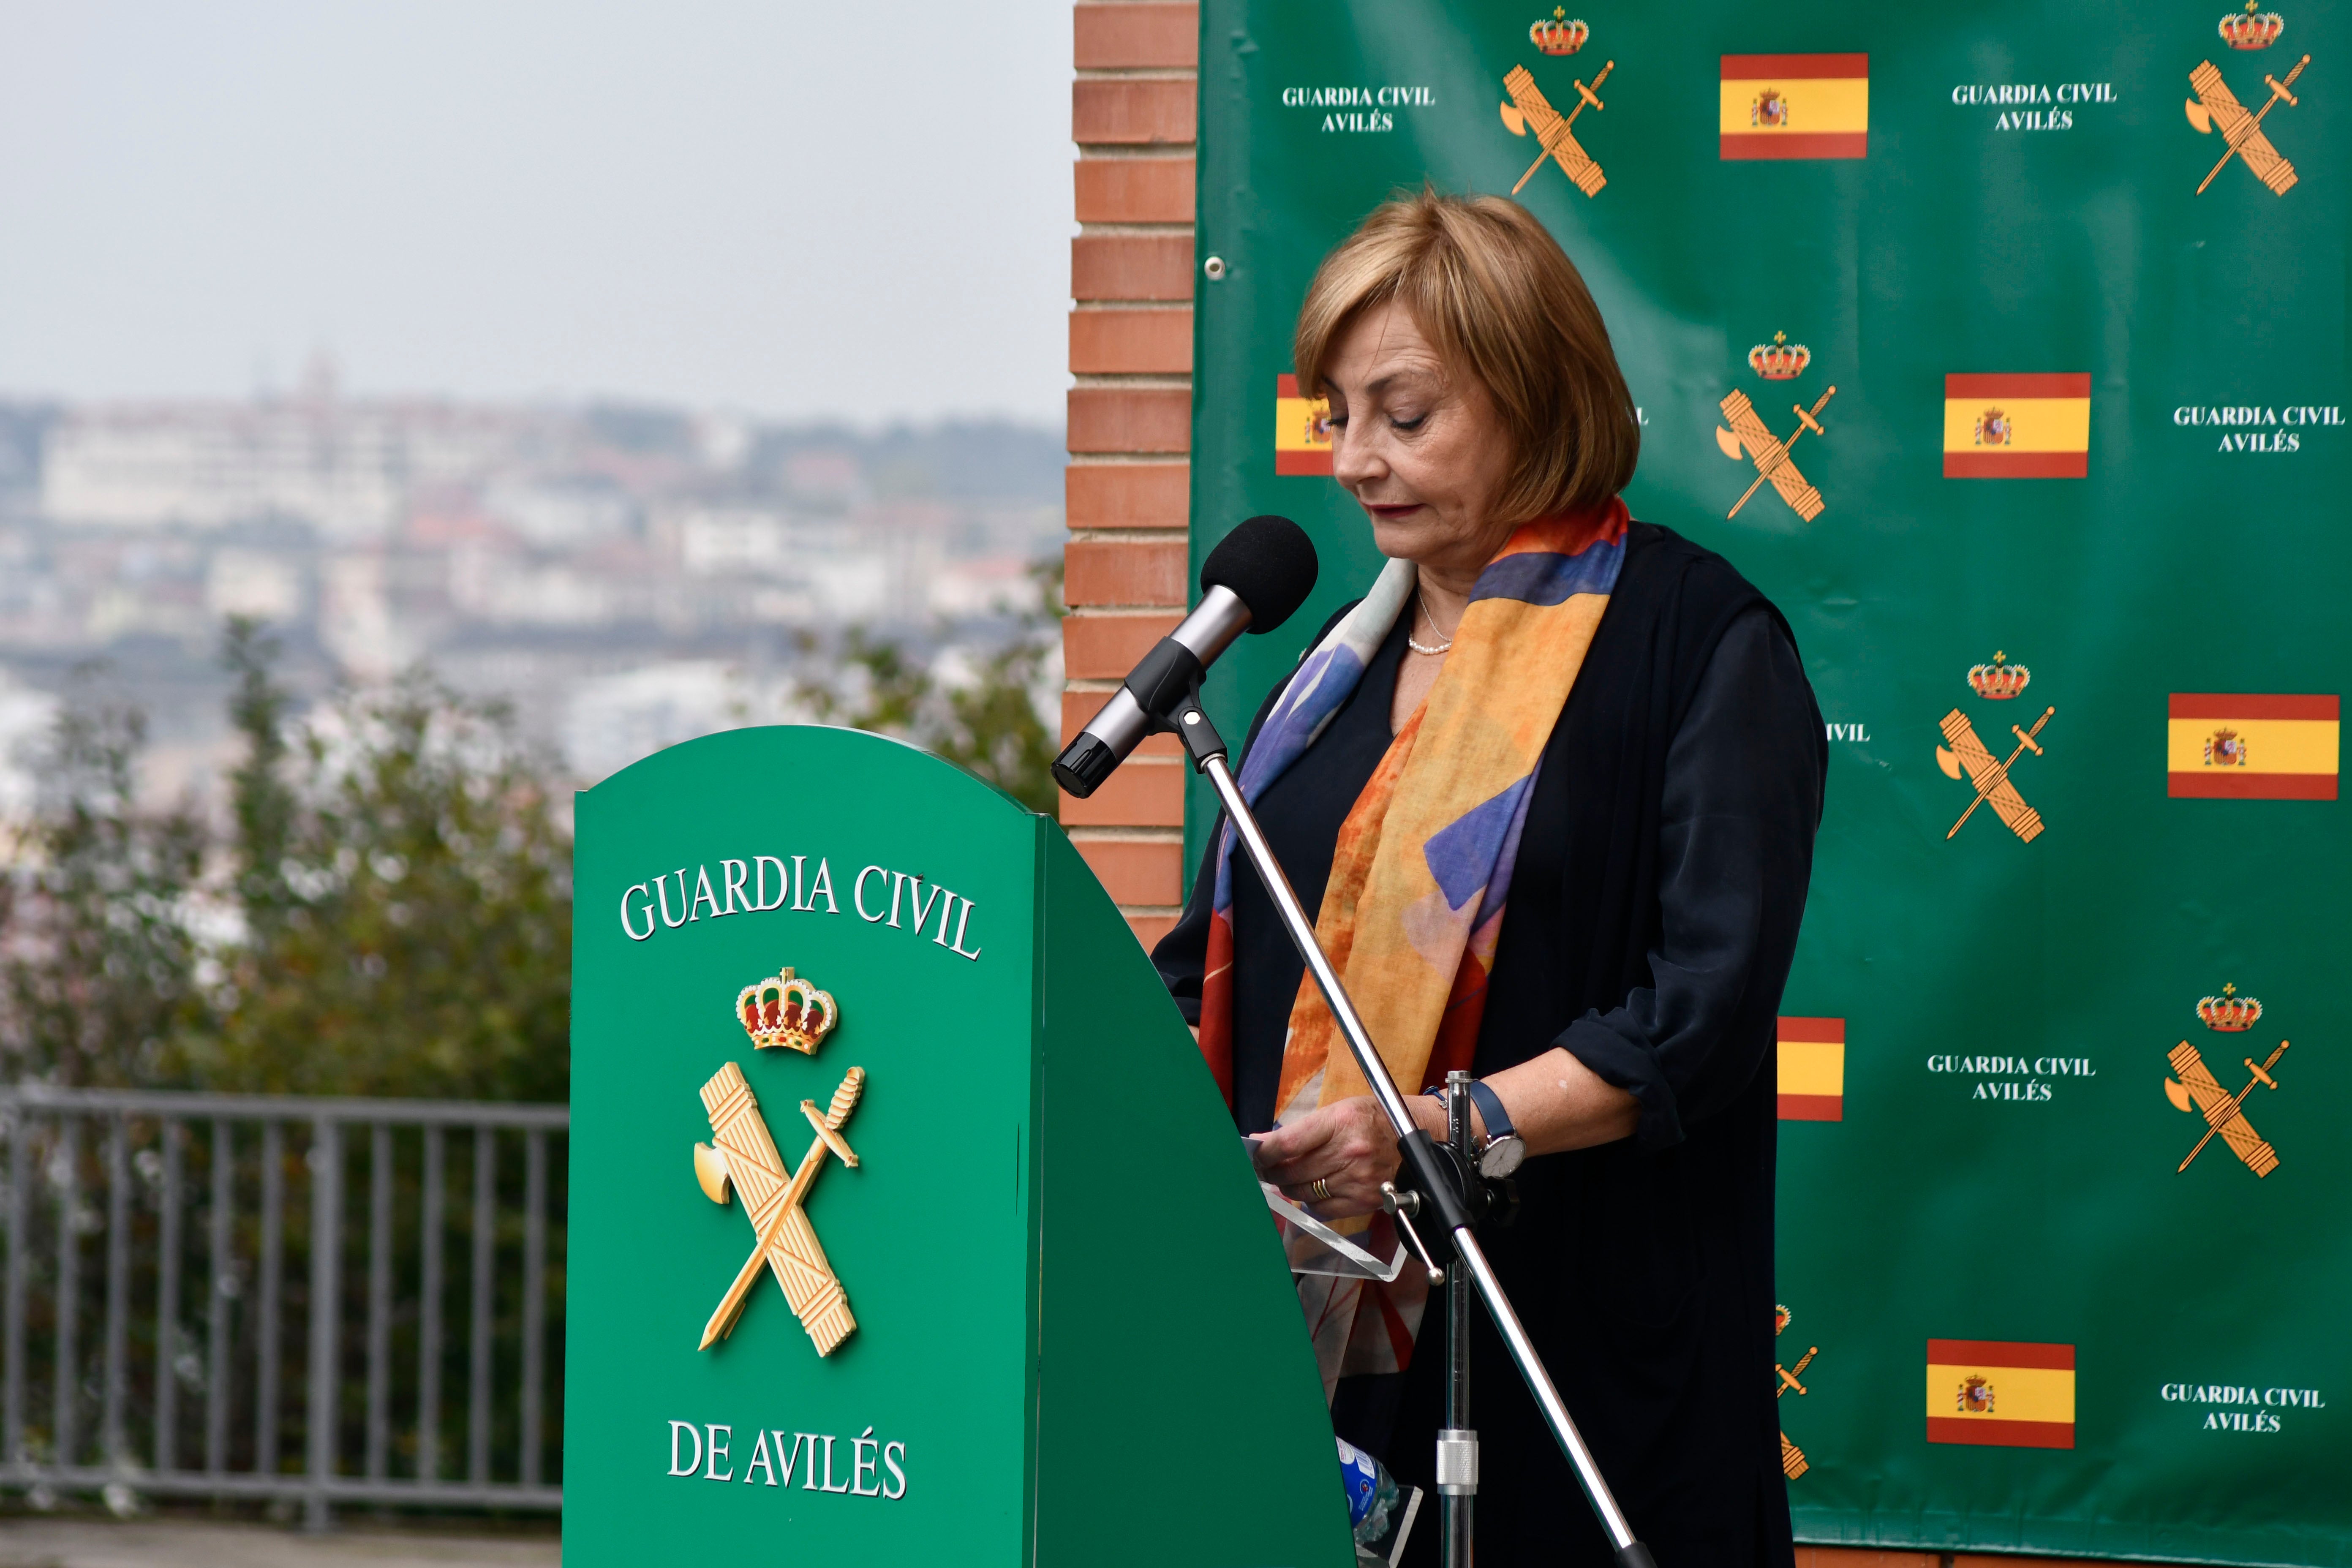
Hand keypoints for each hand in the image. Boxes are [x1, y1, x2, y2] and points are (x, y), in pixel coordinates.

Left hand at [1250, 1094, 1443, 1218]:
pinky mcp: (1364, 1201)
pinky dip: (1311, 1202)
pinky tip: (1312, 1190)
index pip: (1288, 1143)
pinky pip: (1323, 1210)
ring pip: (1303, 1192)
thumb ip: (1303, 1129)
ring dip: (1289, 1186)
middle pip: (1292, 1171)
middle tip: (1265, 1167)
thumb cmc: (1376, 1120)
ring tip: (1289, 1177)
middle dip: (1272, 1171)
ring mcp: (1358, 1180)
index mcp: (1342, 1122)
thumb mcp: (1340, 1111)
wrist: (1421, 1138)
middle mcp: (1350, 1153)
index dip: (1263, 1152)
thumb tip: (1264, 1142)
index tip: (1252, 1154)